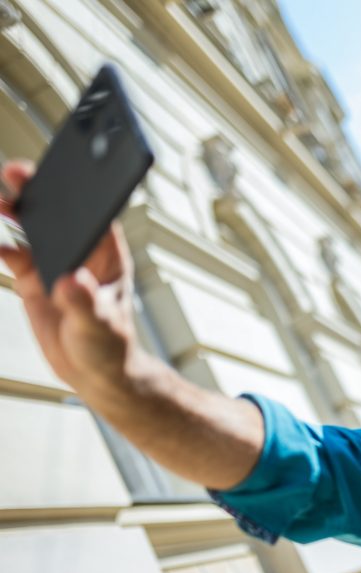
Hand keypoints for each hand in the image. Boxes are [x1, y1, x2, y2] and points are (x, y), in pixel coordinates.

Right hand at [0, 160, 139, 393]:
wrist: (93, 372)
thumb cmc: (110, 347)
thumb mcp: (100, 326)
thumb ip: (85, 304)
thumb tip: (71, 280)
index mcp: (108, 256)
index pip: (96, 216)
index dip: (80, 192)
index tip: (61, 176)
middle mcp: (82, 253)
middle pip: (59, 214)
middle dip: (39, 191)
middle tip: (16, 173)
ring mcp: (56, 262)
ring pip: (33, 228)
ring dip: (14, 210)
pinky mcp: (33, 277)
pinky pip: (13, 252)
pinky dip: (0, 244)